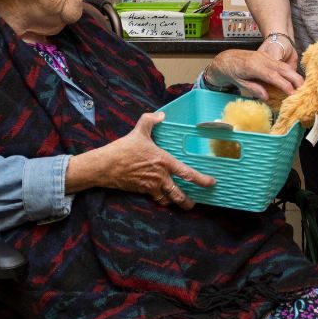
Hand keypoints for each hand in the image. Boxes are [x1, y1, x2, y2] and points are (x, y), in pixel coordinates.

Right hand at [66, 111, 214, 209]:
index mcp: (164, 161)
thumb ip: (151, 120)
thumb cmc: (124, 149)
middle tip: (194, 203)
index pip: (187, 173)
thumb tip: (161, 115)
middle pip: (179, 194)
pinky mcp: (142, 191)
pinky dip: (161, 200)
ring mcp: (151, 186)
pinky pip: (155, 198)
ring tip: (181, 203)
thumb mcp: (139, 130)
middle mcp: (160, 176)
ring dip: (175, 202)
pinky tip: (162, 197)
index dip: (201, 180)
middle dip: (188, 201)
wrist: (106, 166)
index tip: (211, 183)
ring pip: (168, 199)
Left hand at [204, 48, 303, 100]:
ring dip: (294, 74)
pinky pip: (280, 64)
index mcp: (252, 67)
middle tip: (304, 89)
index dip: (283, 84)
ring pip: (283, 65)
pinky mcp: (267, 56)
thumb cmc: (232, 72)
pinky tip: (294, 79)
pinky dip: (288, 71)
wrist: (226, 58)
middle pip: (282, 68)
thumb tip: (266, 97)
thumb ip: (253, 89)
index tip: (292, 92)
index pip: (271, 75)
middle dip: (294, 78)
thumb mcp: (239, 83)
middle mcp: (261, 59)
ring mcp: (265, 56)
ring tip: (302, 85)